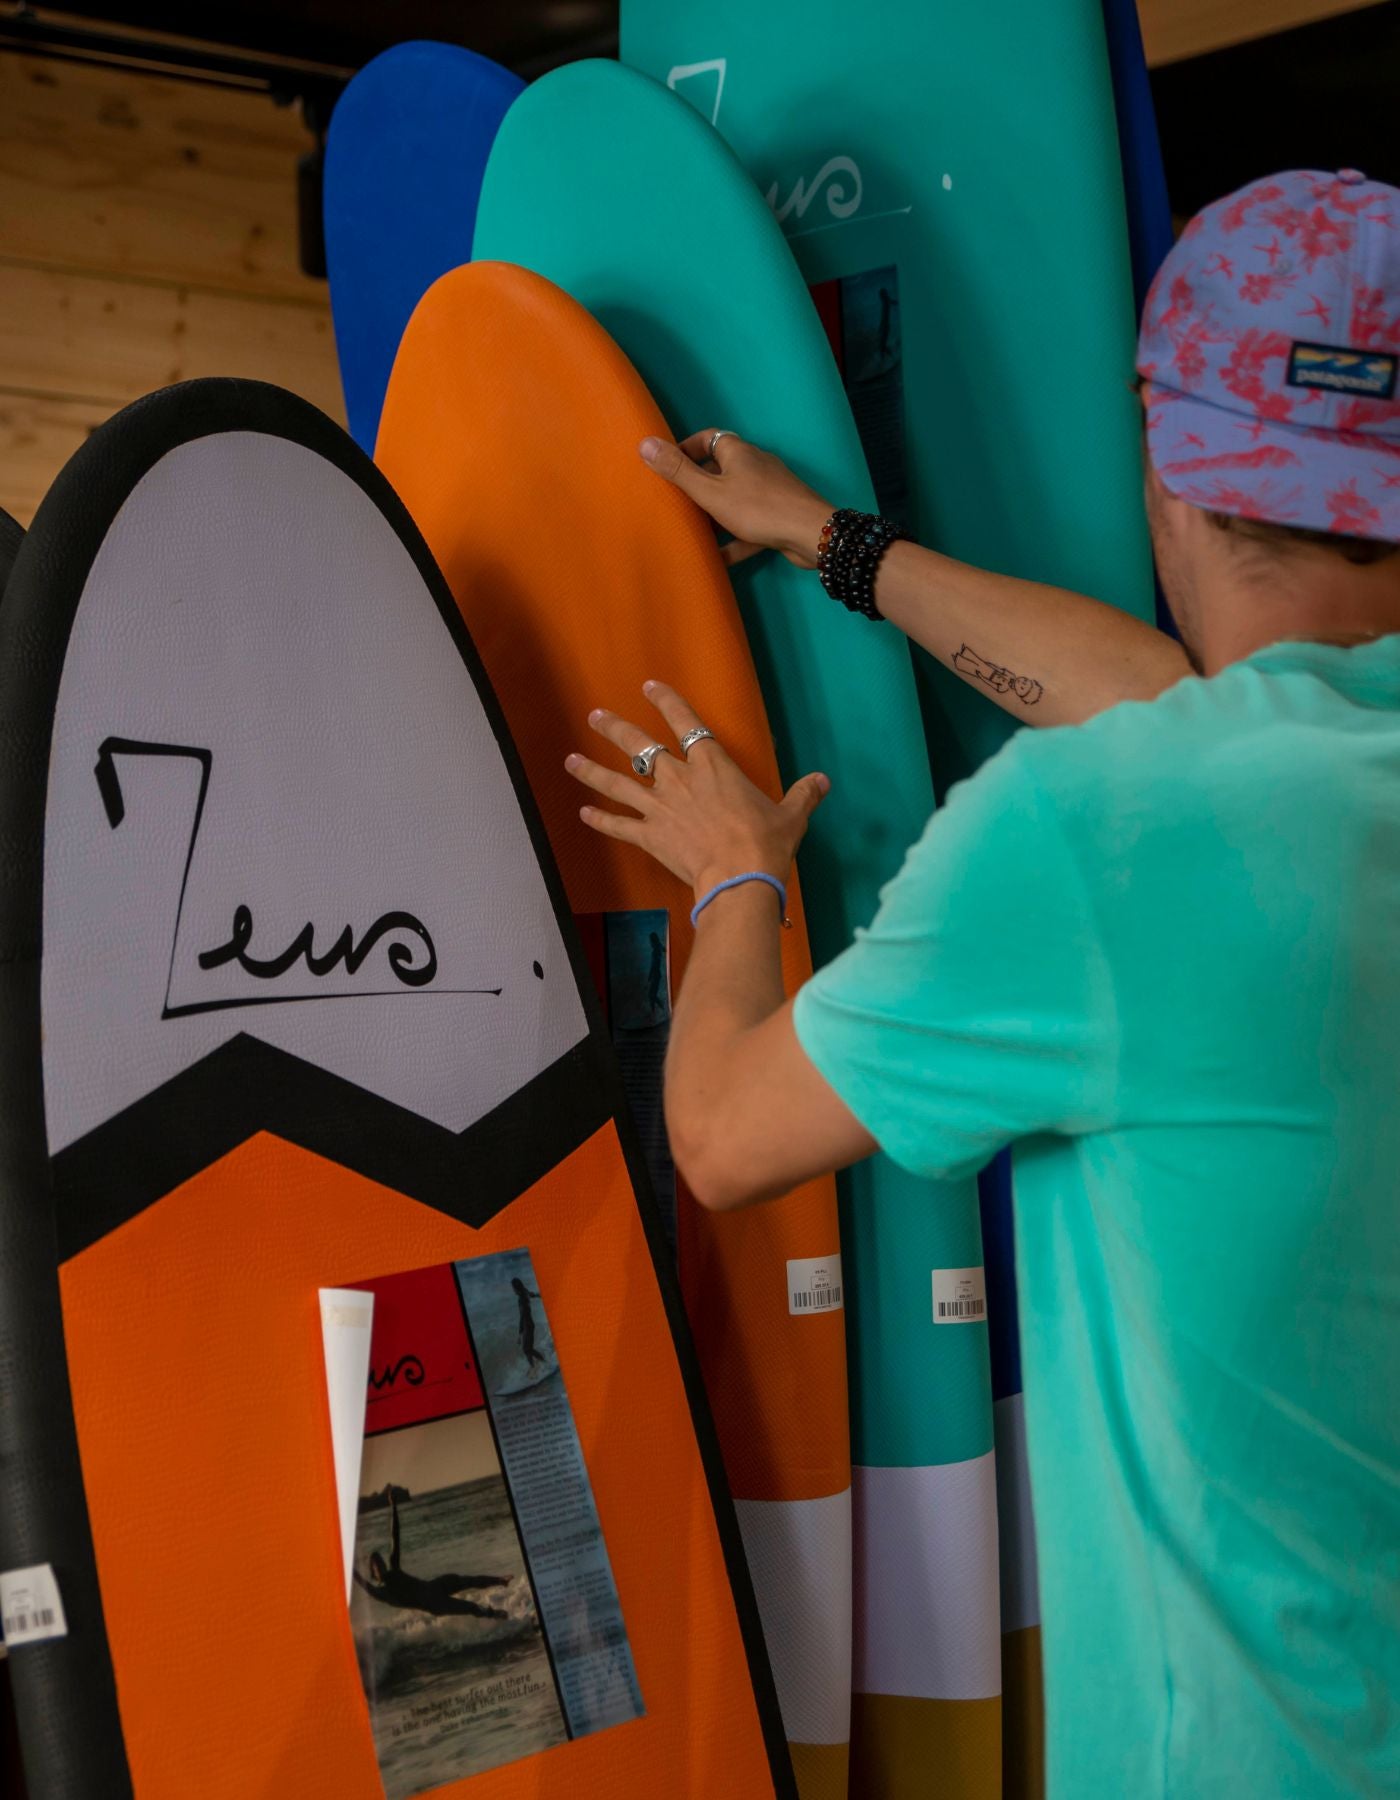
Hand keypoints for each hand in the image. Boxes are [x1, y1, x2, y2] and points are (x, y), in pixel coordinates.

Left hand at [566, 681, 829, 898]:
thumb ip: (803, 795)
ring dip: (592, 770)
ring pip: (617, 782)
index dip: (666, 702)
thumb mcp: (790, 816)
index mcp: (712, 765)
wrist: (739, 877)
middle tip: (596, 717)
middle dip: (615, 729)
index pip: (685, 722)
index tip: (648, 687)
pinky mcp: (649, 836)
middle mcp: (679, 779)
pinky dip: (601, 819)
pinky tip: (584, 812)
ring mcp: (659, 807)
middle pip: (640, 747)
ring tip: (570, 759)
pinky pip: (619, 825)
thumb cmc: (766, 842)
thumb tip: (823, 781)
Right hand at [640, 430, 832, 568]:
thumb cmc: (758, 508)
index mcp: (737, 452)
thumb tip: (644, 443)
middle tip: (674, 504)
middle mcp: (754, 466)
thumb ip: (678, 472)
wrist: (811, 534)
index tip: (666, 468)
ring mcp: (769, 492)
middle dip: (697, 487)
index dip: (685, 449)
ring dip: (715, 516)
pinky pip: (749, 526)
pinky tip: (718, 559)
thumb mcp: (711, 491)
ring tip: (692, 532)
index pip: (706, 438)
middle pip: (720, 470)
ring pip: (734, 501)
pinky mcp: (778, 518)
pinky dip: (734, 540)